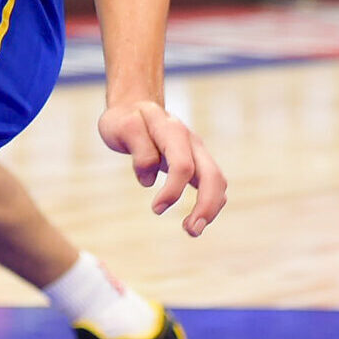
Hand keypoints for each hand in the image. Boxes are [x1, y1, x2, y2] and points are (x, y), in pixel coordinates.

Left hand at [97, 99, 225, 235]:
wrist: (134, 107)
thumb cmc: (125, 120)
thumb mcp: (121, 128)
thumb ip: (138, 150)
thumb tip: (149, 180)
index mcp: (172, 130)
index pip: (182, 165)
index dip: (173, 191)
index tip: (156, 209)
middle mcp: (191, 141)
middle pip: (212, 175)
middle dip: (206, 206)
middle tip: (191, 231)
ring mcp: (197, 151)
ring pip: (218, 181)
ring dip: (211, 208)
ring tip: (192, 230)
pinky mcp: (198, 161)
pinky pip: (213, 184)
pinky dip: (210, 203)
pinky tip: (195, 219)